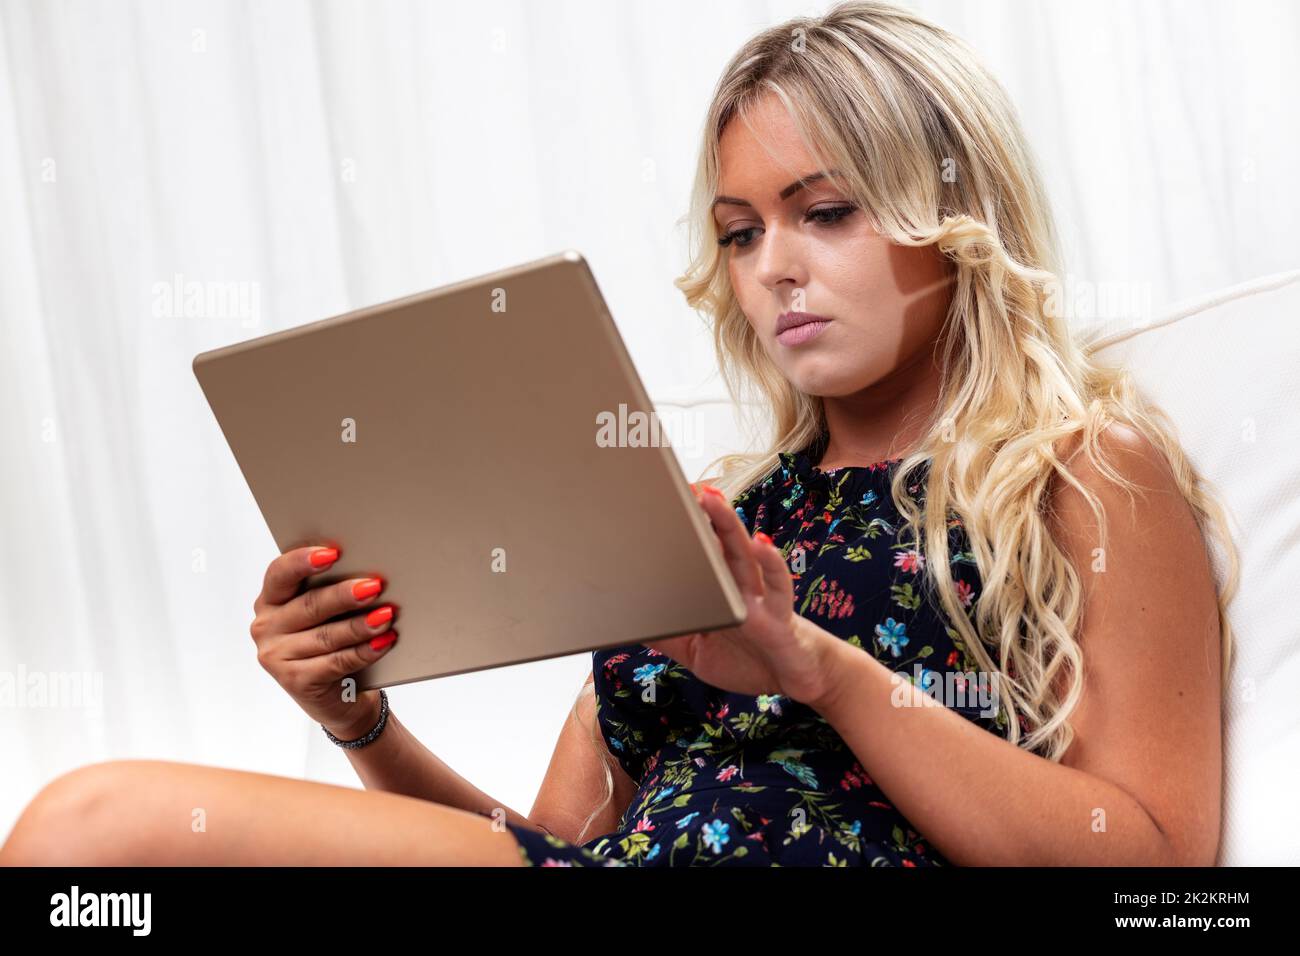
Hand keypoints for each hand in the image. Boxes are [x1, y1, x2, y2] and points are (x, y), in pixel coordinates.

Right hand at [249, 544, 396, 737]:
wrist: (337, 696)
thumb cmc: (334, 642)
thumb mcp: (327, 614)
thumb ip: (332, 590)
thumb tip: (367, 572)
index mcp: (271, 600)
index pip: (279, 573)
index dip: (303, 561)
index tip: (333, 552)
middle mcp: (266, 626)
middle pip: (309, 605)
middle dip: (344, 595)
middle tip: (374, 586)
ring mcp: (276, 656)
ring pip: (325, 636)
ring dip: (360, 625)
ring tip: (387, 616)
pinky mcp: (294, 680)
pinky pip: (335, 662)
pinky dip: (363, 652)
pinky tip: (383, 642)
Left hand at [643, 484, 838, 705]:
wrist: (800, 683)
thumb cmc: (751, 660)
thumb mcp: (697, 652)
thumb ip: (670, 637)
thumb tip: (634, 626)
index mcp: (719, 590)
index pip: (701, 551)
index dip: (686, 528)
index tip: (666, 500)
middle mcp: (739, 585)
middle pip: (719, 542)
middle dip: (703, 514)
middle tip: (683, 487)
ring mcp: (760, 596)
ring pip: (744, 554)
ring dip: (729, 525)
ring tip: (713, 500)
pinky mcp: (780, 615)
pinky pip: (777, 584)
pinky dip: (770, 562)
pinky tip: (761, 543)